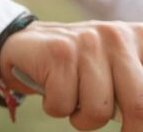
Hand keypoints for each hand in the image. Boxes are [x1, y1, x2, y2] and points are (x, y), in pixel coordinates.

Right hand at [0, 20, 142, 130]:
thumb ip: (138, 89)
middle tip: (122, 131)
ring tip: (75, 102)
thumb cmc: (81, 67)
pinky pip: (63, 105)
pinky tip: (51, 89)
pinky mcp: (59, 53)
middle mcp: (117, 35)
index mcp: (140, 37)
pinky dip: (54, 107)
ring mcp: (87, 42)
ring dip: (83, 119)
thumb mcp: (120, 70)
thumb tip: (140, 118)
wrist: (27, 43)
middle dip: (131, 130)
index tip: (135, 124)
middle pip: (138, 106)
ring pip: (98, 111)